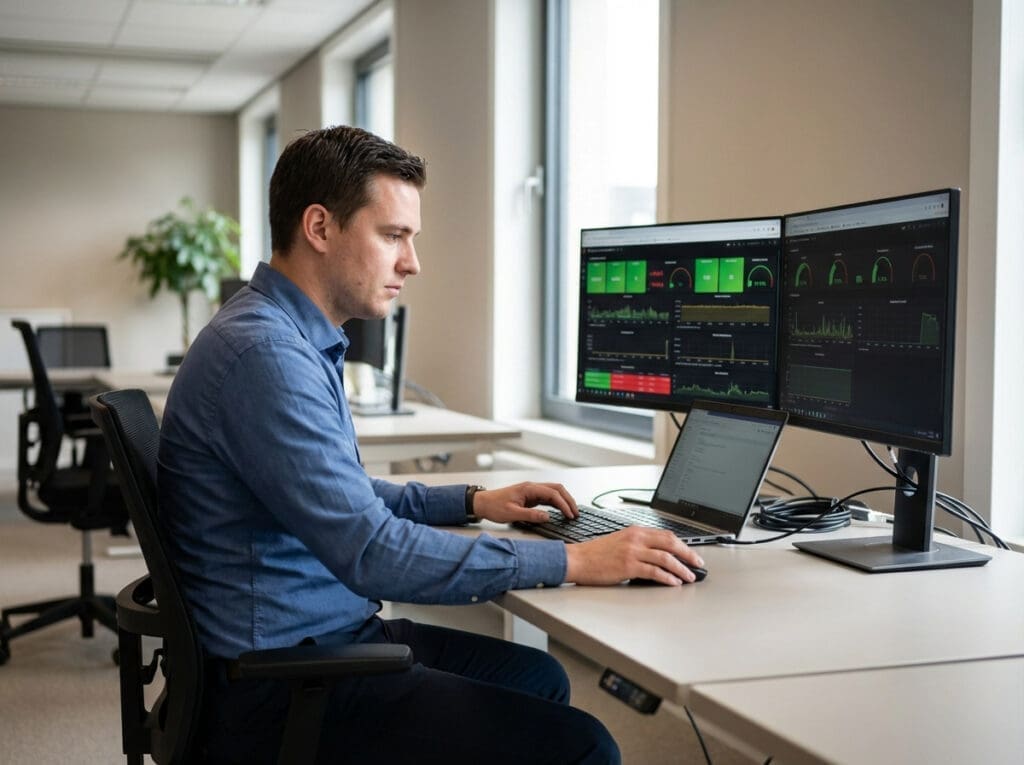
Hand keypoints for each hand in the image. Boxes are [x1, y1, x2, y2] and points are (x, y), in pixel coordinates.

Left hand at [472, 482, 578, 524]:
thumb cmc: (494, 506)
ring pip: (553, 492)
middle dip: (568, 500)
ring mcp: (531, 491)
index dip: (563, 504)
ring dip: (564, 501)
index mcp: (529, 488)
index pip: (552, 493)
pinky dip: (556, 503)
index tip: (570, 515)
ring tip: (571, 513)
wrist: (482, 503)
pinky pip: (547, 498)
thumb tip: (547, 517)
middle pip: (557, 489)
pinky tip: (560, 511)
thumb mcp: (512, 514)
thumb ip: (530, 515)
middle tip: (576, 513)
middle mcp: (532, 487)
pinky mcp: (530, 497)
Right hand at [564, 527, 704, 585]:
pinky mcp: (628, 566)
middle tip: (698, 564)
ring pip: (665, 558)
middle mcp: (636, 539)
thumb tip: (657, 555)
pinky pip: (654, 572)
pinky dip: (667, 578)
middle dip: (688, 554)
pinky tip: (674, 583)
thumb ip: (637, 544)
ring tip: (689, 577)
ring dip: (681, 569)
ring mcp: (632, 552)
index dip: (682, 544)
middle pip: (670, 543)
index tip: (691, 553)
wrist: (577, 559)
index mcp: (635, 531)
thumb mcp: (619, 541)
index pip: (665, 535)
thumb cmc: (595, 554)